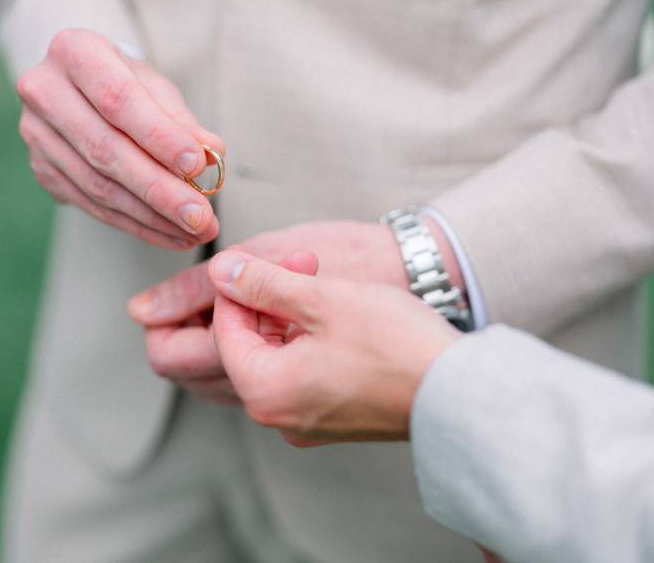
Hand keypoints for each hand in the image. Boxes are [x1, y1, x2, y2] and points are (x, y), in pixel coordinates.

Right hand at [16, 28, 221, 248]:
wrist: (82, 88)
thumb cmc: (127, 82)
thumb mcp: (157, 89)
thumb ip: (182, 121)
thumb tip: (212, 155)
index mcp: (74, 52)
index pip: (117, 100)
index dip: (159, 136)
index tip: (197, 166)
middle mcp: (44, 91)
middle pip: (105, 150)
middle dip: (160, 190)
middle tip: (201, 218)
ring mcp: (36, 135)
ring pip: (98, 186)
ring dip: (152, 217)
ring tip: (194, 232)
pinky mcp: (42, 171)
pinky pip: (93, 207)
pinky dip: (136, 225)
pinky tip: (171, 235)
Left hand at [208, 250, 460, 444]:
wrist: (460, 393)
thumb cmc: (395, 345)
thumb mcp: (321, 299)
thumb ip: (262, 283)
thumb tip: (220, 270)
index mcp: (264, 391)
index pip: (226, 328)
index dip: (244, 285)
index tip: (275, 258)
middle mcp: (278, 416)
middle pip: (252, 343)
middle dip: (272, 297)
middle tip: (308, 263)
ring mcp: (307, 421)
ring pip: (280, 355)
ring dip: (294, 315)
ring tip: (327, 284)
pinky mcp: (334, 419)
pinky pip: (304, 373)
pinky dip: (312, 341)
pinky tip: (339, 316)